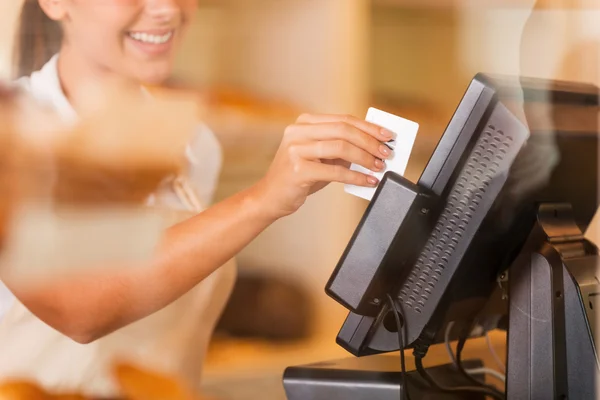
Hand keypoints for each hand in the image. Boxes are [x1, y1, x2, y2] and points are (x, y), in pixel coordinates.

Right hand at [255, 113, 393, 218]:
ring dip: (365, 158)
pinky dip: (355, 176)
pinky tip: (367, 181)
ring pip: (341, 147)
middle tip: (386, 153)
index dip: (368, 127)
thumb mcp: (320, 157)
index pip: (344, 120)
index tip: (387, 136)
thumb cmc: (299, 177)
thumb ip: (341, 147)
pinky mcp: (298, 169)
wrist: (271, 197)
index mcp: (304, 123)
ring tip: (378, 167)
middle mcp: (298, 131)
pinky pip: (335, 171)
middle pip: (344, 130)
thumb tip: (374, 146)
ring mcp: (295, 149)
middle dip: (370, 142)